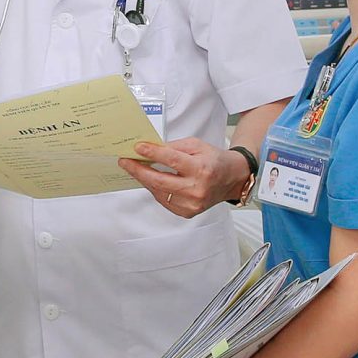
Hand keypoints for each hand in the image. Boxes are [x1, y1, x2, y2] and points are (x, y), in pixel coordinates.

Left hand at [117, 139, 248, 218]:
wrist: (232, 179)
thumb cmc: (215, 160)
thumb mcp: (197, 145)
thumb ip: (174, 147)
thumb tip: (150, 149)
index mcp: (202, 169)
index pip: (172, 160)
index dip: (153, 153)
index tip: (138, 148)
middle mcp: (197, 188)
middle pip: (160, 180)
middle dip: (139, 170)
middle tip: (125, 162)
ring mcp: (192, 203)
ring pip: (159, 192)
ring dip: (144, 180)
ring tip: (135, 169)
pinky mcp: (188, 212)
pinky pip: (164, 200)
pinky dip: (156, 189)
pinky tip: (151, 180)